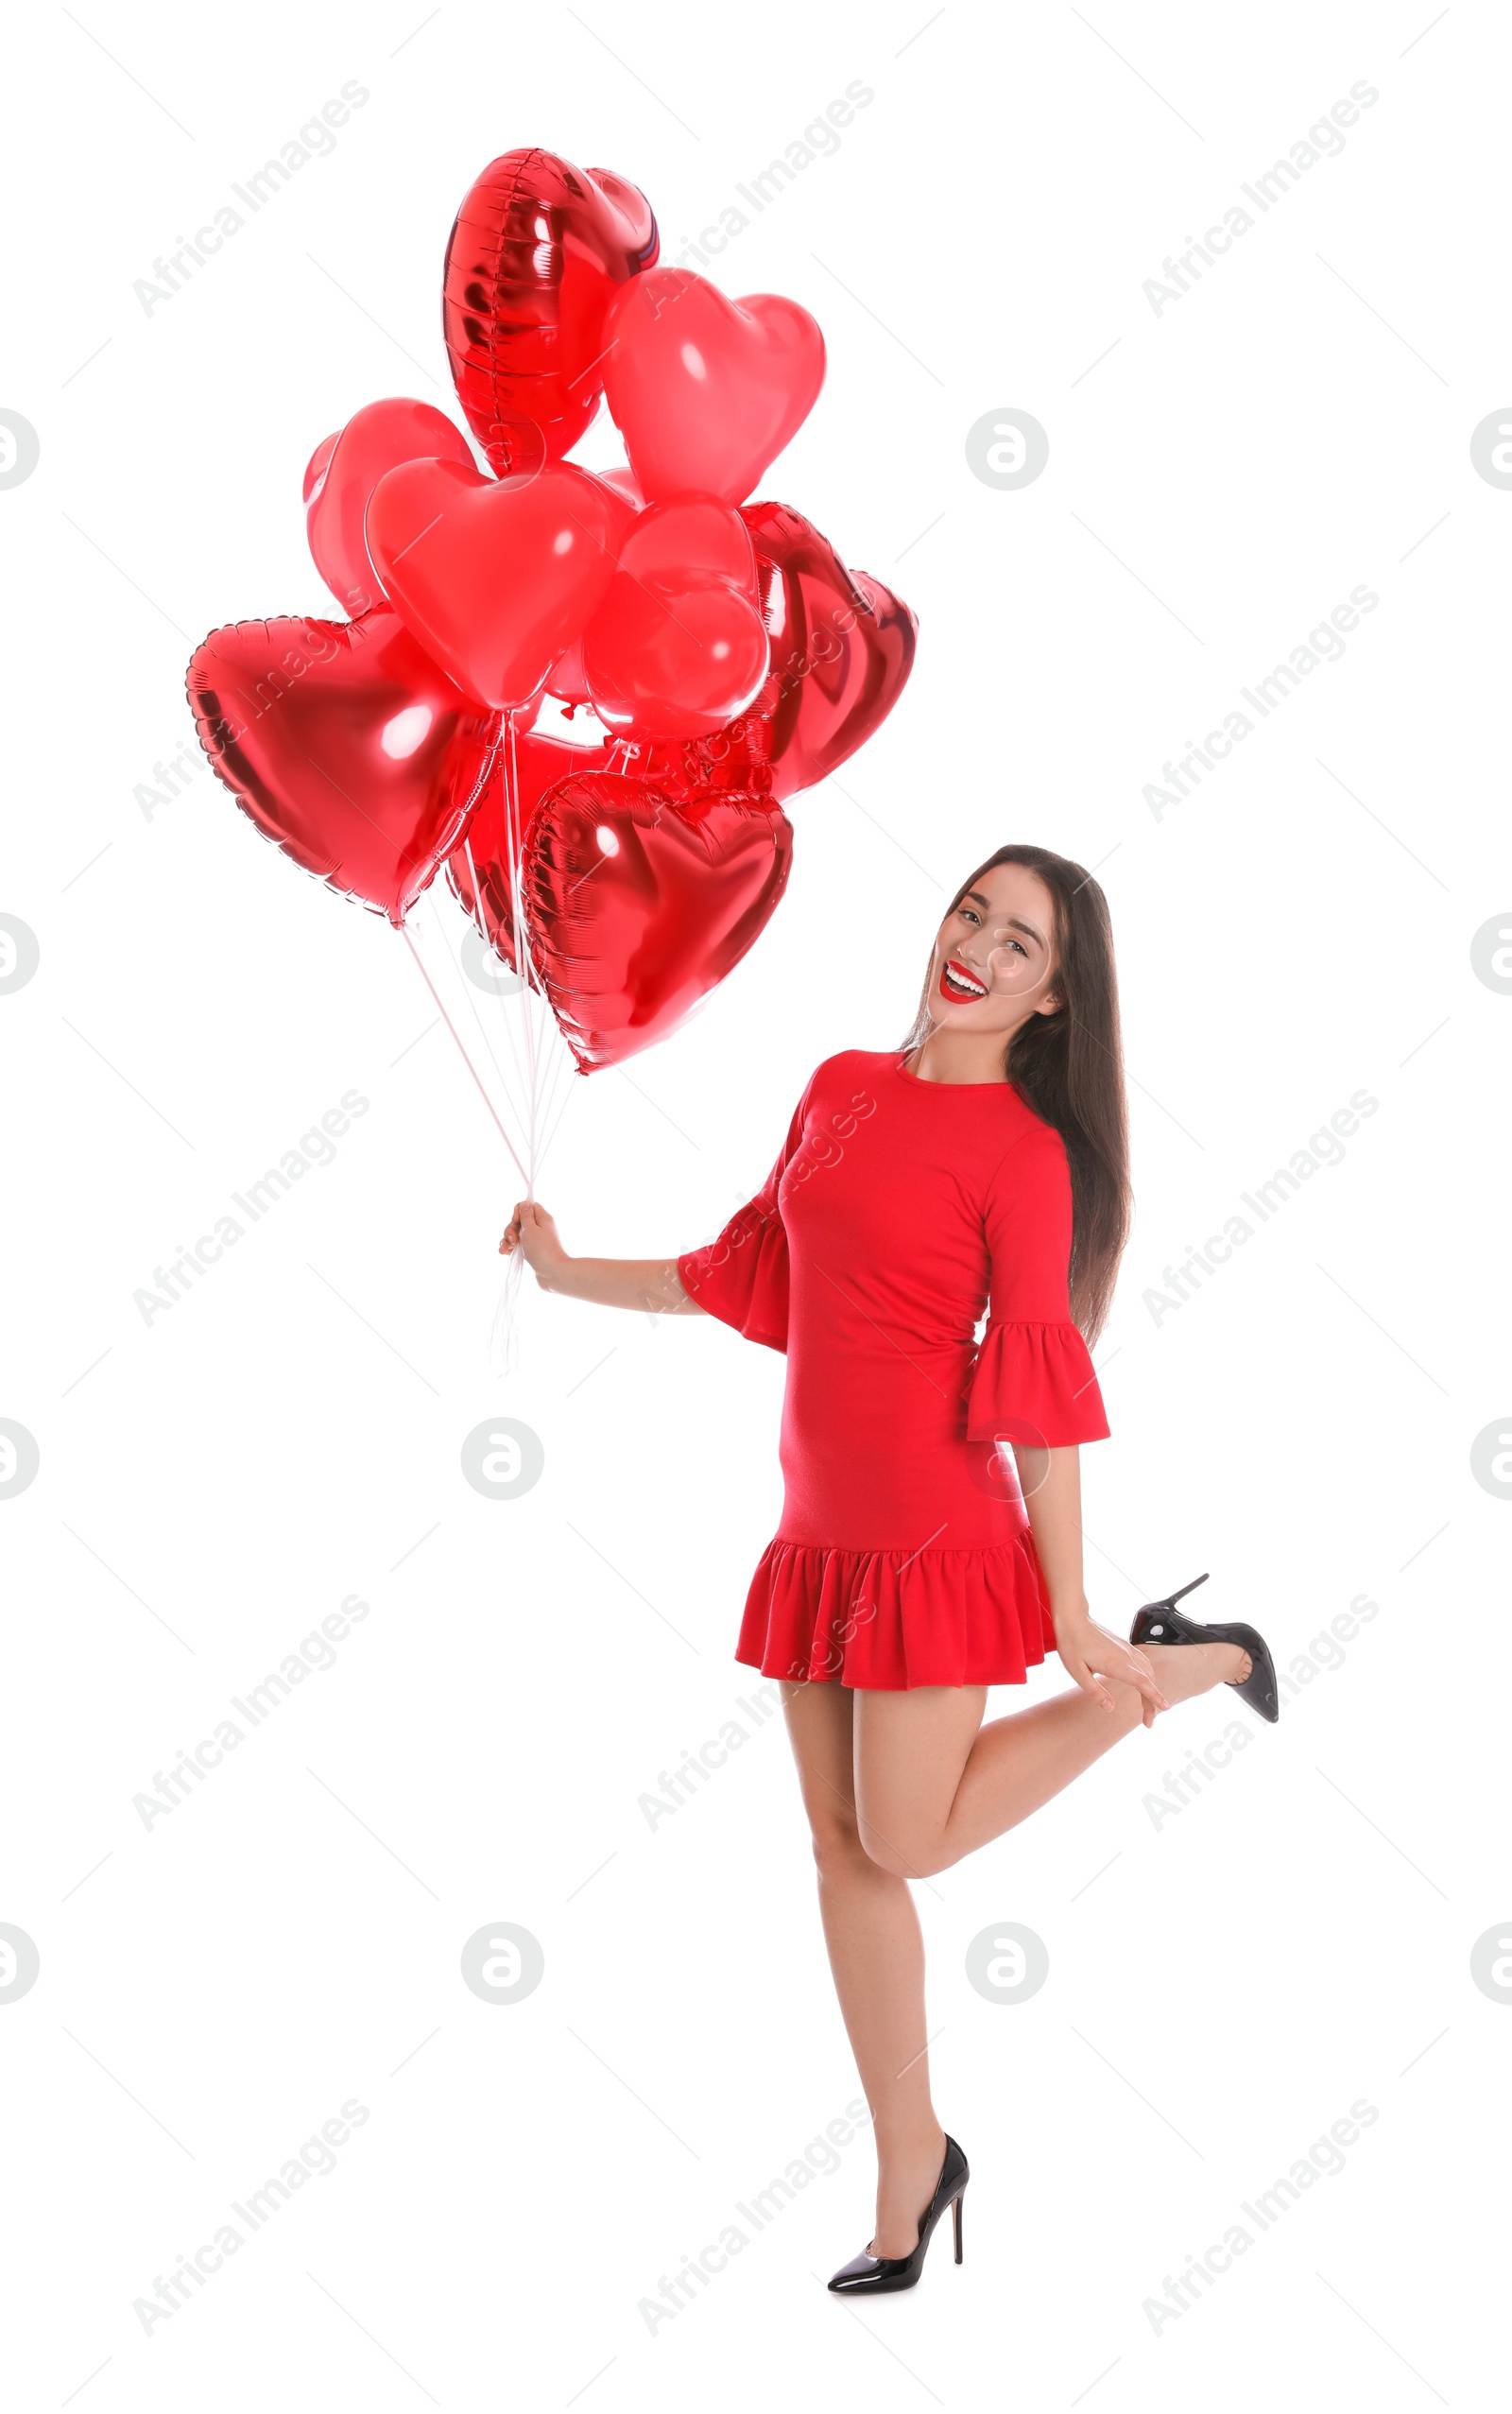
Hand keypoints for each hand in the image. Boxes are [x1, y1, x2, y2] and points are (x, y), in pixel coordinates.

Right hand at [499, 1199, 568, 1287]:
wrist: (553, 1273)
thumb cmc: (542, 1250)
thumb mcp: (531, 1229)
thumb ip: (525, 1215)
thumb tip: (525, 1204)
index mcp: (543, 1218)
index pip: (528, 1206)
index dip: (518, 1211)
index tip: (516, 1221)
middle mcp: (540, 1228)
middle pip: (520, 1220)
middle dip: (511, 1228)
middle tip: (514, 1239)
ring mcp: (535, 1240)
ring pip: (516, 1234)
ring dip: (508, 1239)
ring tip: (505, 1249)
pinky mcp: (531, 1251)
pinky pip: (517, 1245)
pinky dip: (510, 1247)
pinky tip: (505, 1252)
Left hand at [1055, 1610, 1166, 1726]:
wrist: (1073, 1619)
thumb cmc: (1072, 1646)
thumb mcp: (1077, 1672)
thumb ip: (1095, 1691)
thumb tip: (1110, 1708)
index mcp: (1115, 1664)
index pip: (1142, 1682)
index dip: (1154, 1695)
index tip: (1166, 1707)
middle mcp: (1126, 1656)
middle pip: (1148, 1680)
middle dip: (1152, 1702)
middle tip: (1148, 1723)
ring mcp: (1127, 1649)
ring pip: (1148, 1671)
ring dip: (1151, 1689)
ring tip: (1147, 1707)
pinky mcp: (1125, 1646)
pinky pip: (1144, 1662)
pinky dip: (1148, 1676)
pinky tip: (1145, 1683)